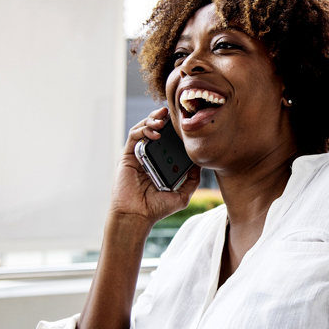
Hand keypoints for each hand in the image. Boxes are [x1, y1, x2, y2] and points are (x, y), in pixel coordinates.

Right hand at [108, 107, 201, 235]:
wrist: (137, 216)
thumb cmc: (156, 209)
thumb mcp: (182, 195)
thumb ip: (192, 181)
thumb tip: (201, 164)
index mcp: (162, 163)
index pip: (169, 140)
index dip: (175, 129)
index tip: (185, 121)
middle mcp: (150, 156)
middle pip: (155, 130)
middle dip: (162, 118)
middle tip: (171, 113)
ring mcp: (138, 155)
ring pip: (143, 129)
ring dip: (152, 120)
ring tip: (162, 119)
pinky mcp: (127, 156)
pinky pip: (134, 136)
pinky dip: (143, 130)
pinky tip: (155, 132)